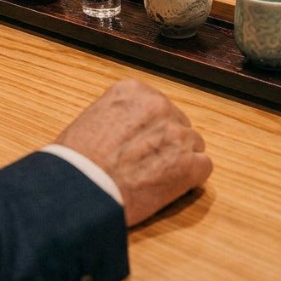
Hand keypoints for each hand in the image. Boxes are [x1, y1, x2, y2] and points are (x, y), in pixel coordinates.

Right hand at [56, 79, 211, 226]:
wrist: (80, 189)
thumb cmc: (77, 161)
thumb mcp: (92, 118)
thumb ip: (119, 115)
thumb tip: (129, 128)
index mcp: (133, 90)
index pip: (157, 106)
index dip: (150, 129)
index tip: (138, 143)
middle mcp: (158, 105)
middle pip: (177, 123)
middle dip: (166, 143)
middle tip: (147, 164)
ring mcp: (176, 134)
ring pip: (193, 144)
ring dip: (179, 160)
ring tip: (155, 178)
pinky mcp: (188, 164)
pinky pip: (203, 167)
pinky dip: (190, 179)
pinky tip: (169, 188)